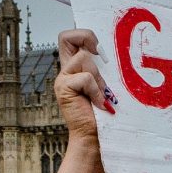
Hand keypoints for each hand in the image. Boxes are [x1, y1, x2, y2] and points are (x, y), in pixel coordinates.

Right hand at [54, 29, 113, 143]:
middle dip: (87, 40)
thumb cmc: (102, 114)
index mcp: (73, 68)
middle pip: (66, 36)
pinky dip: (96, 90)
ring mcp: (62, 79)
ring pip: (84, 57)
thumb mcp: (104, 85)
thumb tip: (109, 53)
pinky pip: (86, 78)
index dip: (83, 35)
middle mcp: (65, 71)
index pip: (69, 37)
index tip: (99, 50)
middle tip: (101, 58)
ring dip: (98, 76)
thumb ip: (101, 69)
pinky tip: (99, 104)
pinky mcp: (64, 88)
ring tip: (101, 95)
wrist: (93, 137)